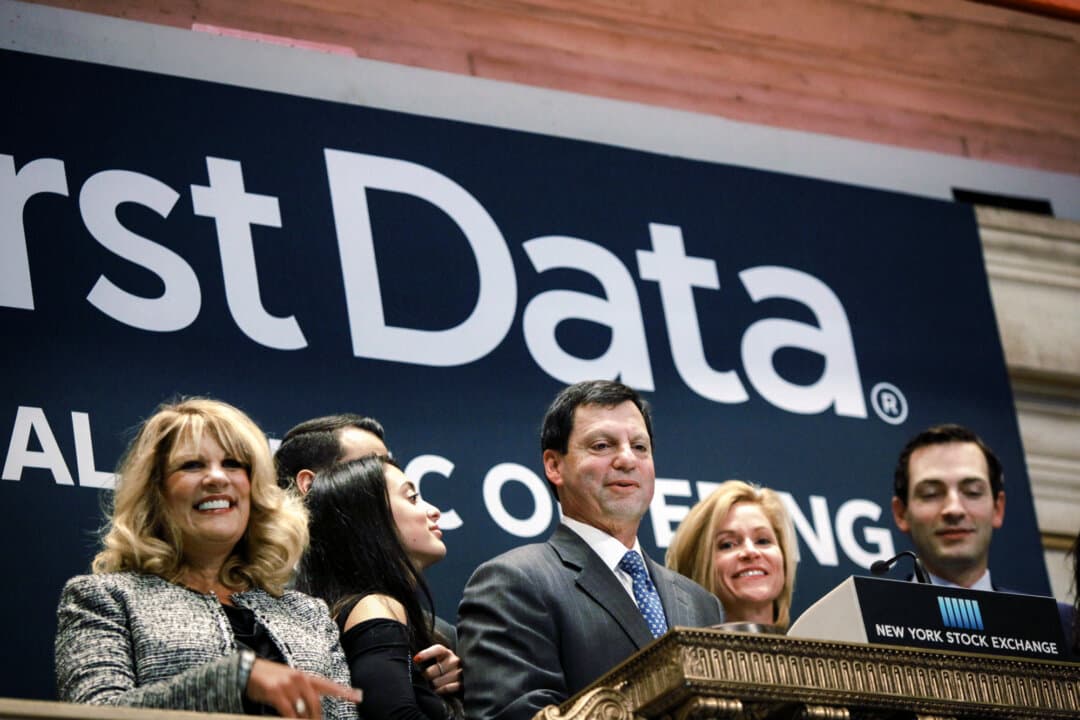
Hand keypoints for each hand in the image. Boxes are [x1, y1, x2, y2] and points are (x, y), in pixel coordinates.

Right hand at [245, 657, 361, 717]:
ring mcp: (287, 685)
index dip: (344, 692)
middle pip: (315, 703)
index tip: (359, 697)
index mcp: (304, 676)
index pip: (328, 685)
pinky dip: (291, 719)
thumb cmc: (268, 678)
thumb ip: (301, 691)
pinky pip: (288, 712)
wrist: (246, 670)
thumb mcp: (288, 680)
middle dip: (316, 718)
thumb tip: (310, 708)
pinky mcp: (275, 692)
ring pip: (302, 710)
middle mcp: (299, 679)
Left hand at [414, 643, 461, 695]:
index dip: (426, 654)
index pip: (437, 650)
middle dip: (427, 676)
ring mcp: (459, 672)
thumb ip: (430, 658)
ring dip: (433, 685)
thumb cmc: (447, 668)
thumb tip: (416, 660)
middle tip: (427, 677)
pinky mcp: (462, 684)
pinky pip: (446, 688)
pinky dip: (440, 691)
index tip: (416, 659)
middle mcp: (454, 661)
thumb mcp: (440, 659)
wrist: (466, 676)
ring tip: (434, 684)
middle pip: (431, 671)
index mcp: (447, 653)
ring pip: (436, 682)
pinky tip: (438, 690)